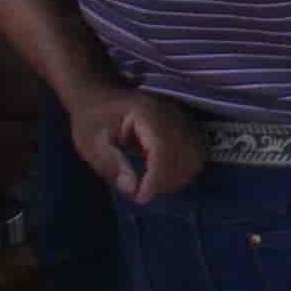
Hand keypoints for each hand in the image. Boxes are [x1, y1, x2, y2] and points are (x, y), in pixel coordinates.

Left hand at [70, 87, 207, 201]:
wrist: (99, 93)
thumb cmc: (93, 118)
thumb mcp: (91, 144)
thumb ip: (112, 165)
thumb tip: (132, 190)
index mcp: (147, 114)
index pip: (163, 150)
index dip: (156, 179)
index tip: (140, 197)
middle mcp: (171, 113)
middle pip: (184, 155)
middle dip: (166, 181)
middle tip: (143, 193)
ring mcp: (182, 117)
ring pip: (195, 155)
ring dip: (178, 177)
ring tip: (153, 185)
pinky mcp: (186, 123)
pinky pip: (198, 151)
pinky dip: (186, 169)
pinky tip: (165, 176)